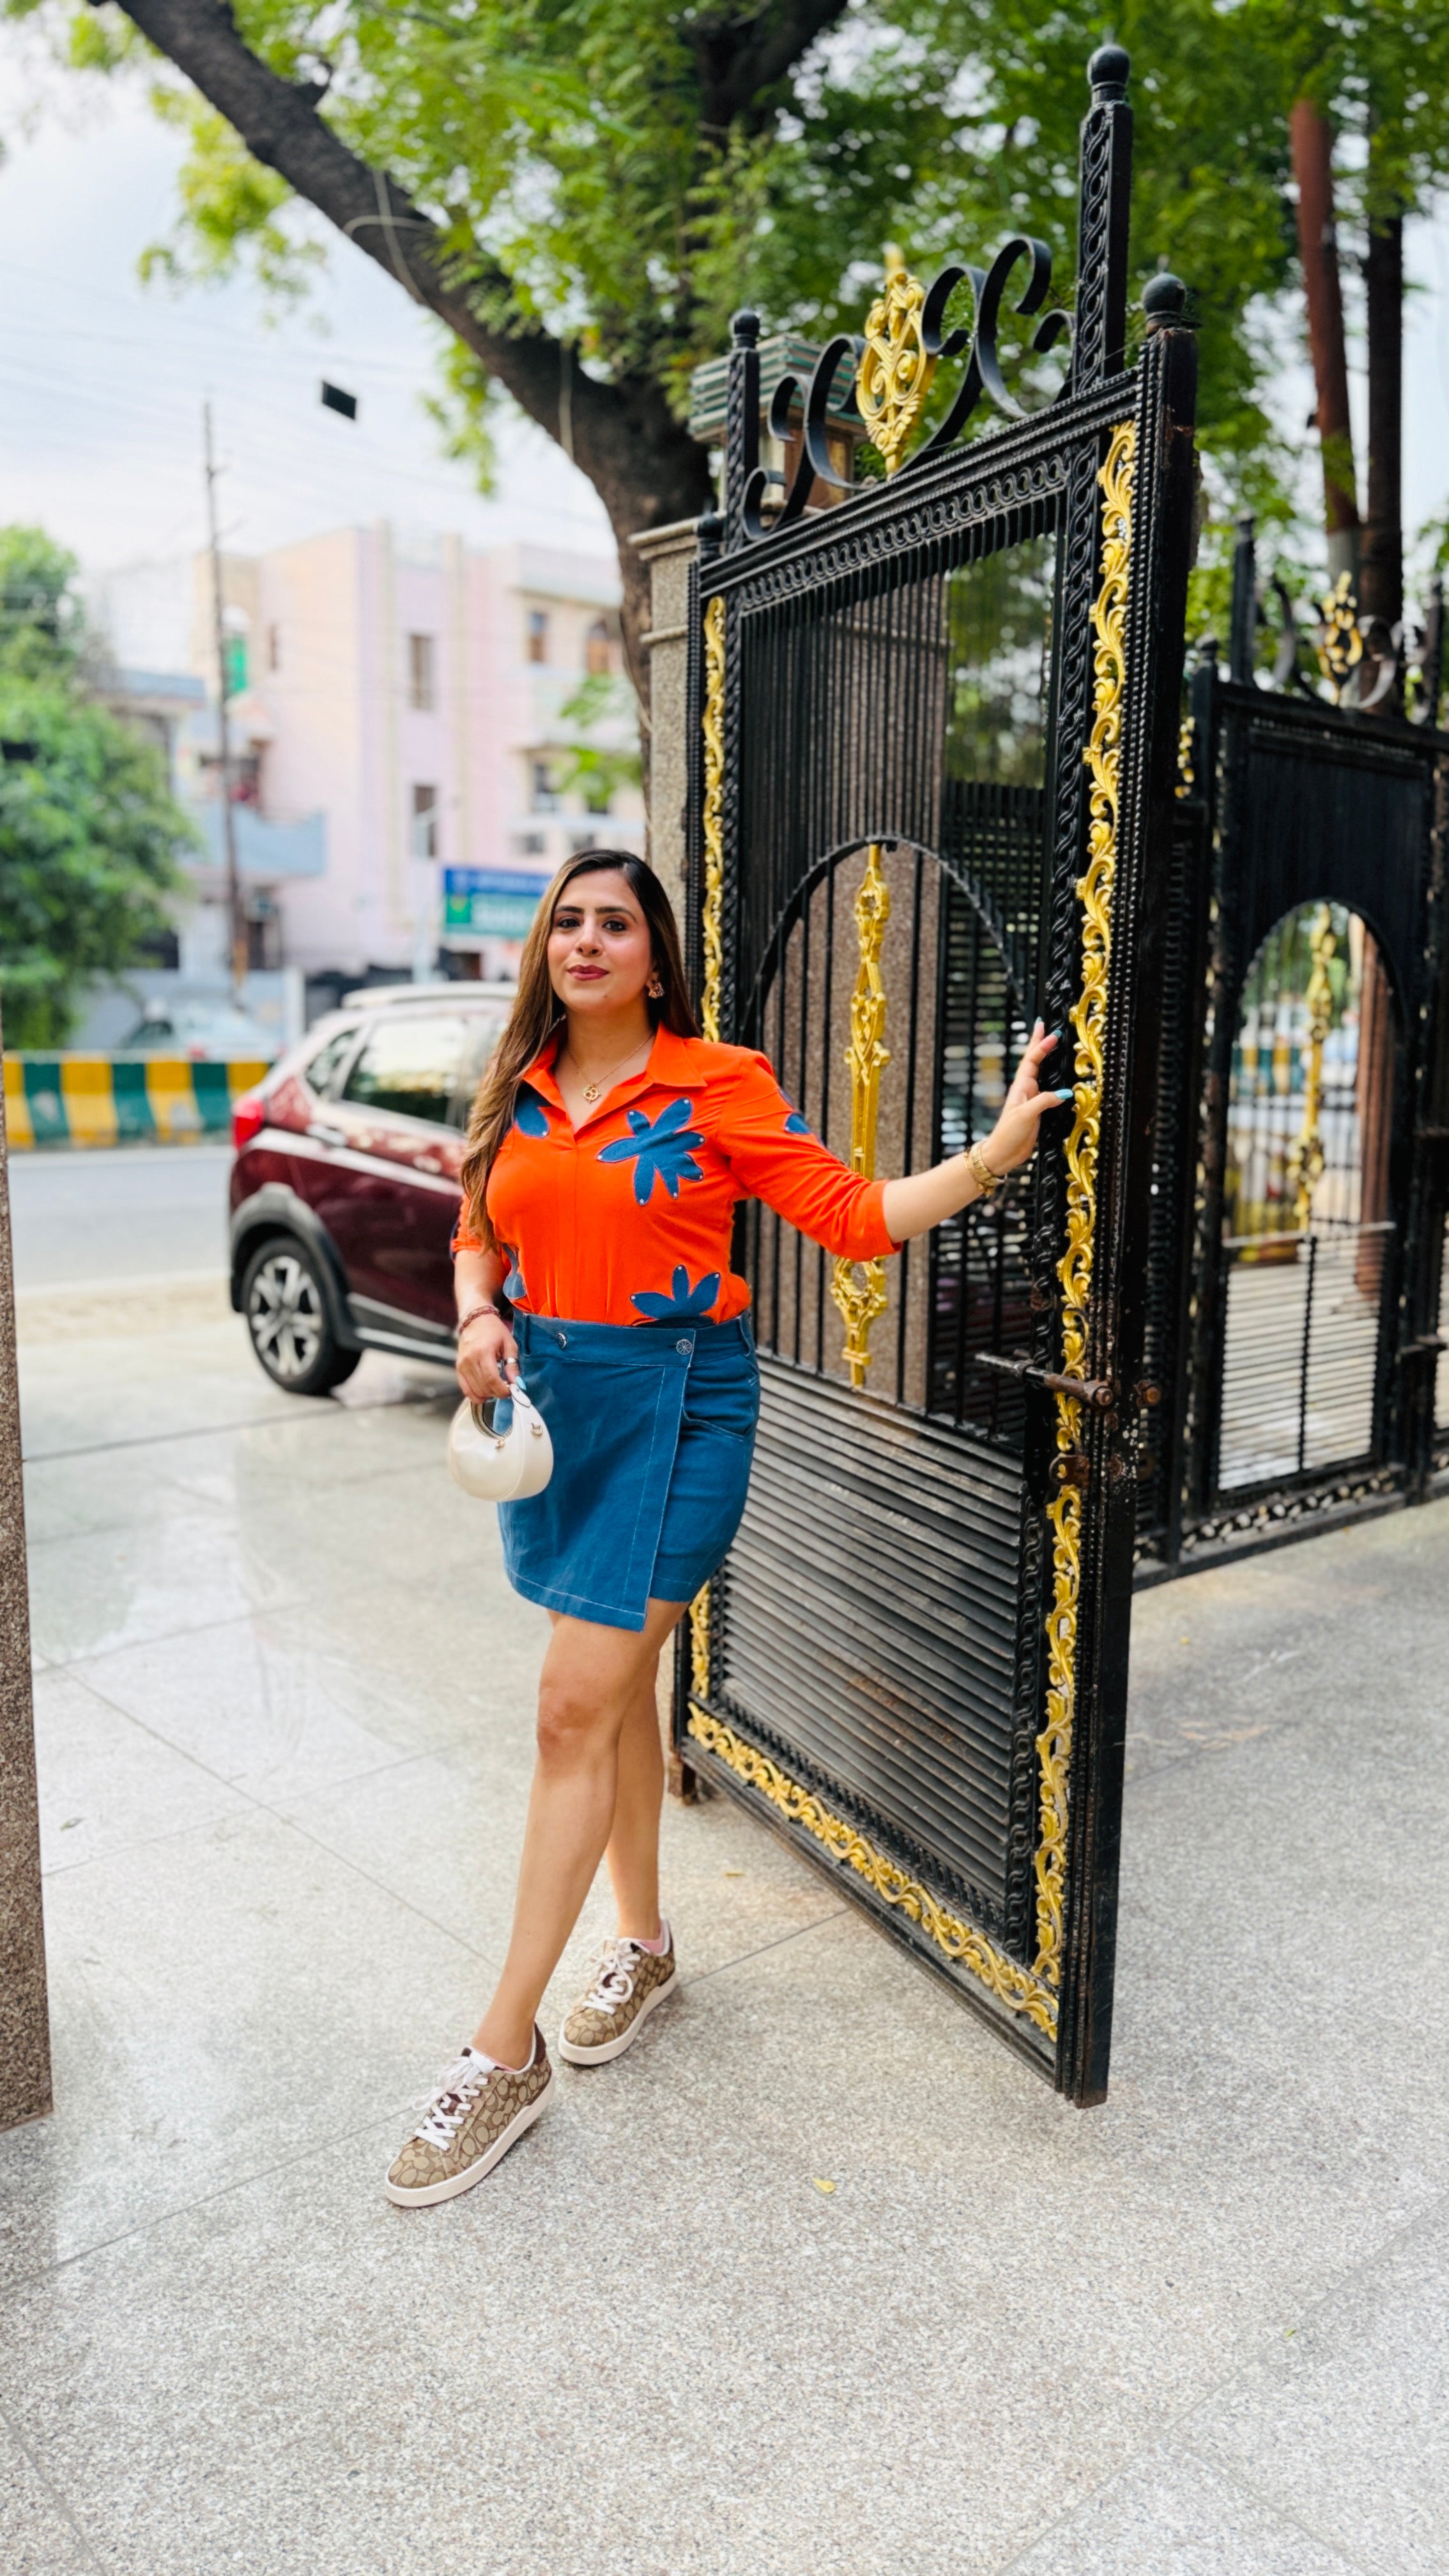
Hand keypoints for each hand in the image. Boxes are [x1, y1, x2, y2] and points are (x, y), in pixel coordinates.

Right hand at [456, 1310, 517, 1403]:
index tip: (511, 1392)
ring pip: (475, 1391)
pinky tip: (485, 1392)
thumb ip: (512, 1365)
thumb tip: (516, 1384)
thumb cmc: (494, 1330)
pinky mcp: (458, 1368)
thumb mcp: (509, 1344)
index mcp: (483, 1352)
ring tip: (497, 1388)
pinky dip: (476, 1395)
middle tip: (506, 1389)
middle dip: (497, 1393)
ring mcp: (462, 1365)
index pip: (491, 1379)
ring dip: (488, 1395)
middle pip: (483, 1387)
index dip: (502, 1390)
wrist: (475, 1320)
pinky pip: (465, 1389)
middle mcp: (470, 1360)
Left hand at [980, 1021, 1072, 1176]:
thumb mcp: (1026, 1115)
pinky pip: (1047, 1090)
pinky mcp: (1037, 1110)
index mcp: (1021, 1087)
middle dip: (1039, 1044)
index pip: (1032, 1060)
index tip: (1052, 1033)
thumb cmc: (1008, 1134)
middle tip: (1045, 1026)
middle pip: (1034, 1061)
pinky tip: (1057, 1078)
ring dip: (1045, 1058)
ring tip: (1050, 1044)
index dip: (1041, 1046)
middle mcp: (1026, 1090)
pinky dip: (1053, 1080)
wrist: (1002, 1153)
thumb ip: (1044, 1102)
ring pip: (1040, 1073)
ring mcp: (1031, 1099)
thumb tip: (1064, 1093)